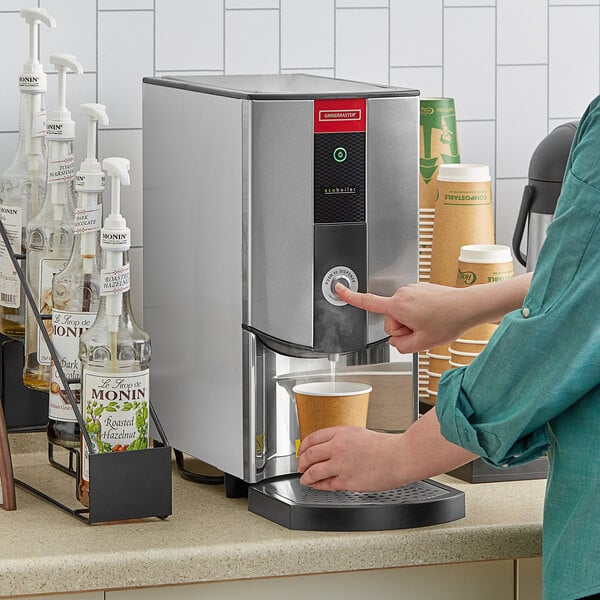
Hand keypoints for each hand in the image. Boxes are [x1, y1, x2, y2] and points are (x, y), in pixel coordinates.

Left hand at [297, 426, 404, 491]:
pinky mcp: (346, 481)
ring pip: (313, 471)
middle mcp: (338, 447)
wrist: (399, 457)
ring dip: (306, 476)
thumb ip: (341, 439)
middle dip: (301, 462)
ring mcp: (341, 464)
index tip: (302, 451)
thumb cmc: (384, 447)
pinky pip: (325, 484)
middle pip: (309, 455)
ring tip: (304, 478)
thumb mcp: (358, 434)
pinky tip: (315, 485)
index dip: (303, 447)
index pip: (312, 438)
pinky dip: (317, 485)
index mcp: (340, 432)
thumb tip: (326, 448)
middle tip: (300, 466)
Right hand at [335, 282, 471, 353]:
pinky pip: (411, 306)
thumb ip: (401, 347)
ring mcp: (412, 290)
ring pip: (401, 313)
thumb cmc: (448, 321)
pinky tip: (433, 316)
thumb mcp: (422, 343)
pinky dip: (419, 314)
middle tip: (421, 331)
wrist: (467, 307)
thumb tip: (396, 341)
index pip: (368, 302)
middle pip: (390, 318)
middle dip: (402, 328)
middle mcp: (402, 294)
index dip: (350, 297)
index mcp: (399, 306)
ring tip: (430, 323)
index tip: (338, 290)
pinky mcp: (419, 289)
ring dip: (412, 321)